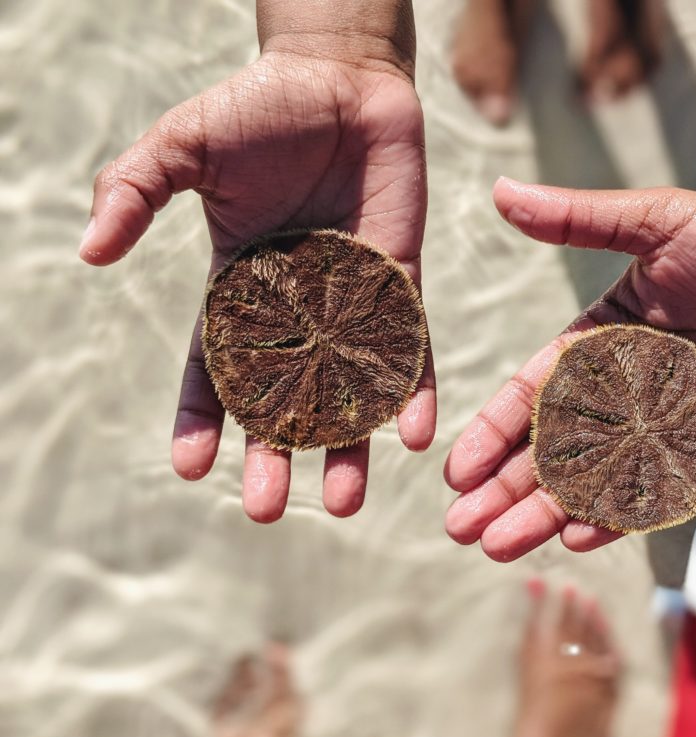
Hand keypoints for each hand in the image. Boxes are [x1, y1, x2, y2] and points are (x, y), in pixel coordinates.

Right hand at [80, 51, 432, 521]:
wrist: (340, 78)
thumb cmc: (257, 108)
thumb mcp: (182, 147)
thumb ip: (134, 191)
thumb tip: (90, 252)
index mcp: (239, 287)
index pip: (216, 366)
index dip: (203, 417)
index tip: (193, 468)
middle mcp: (296, 308)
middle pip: (284, 397)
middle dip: (277, 452)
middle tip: (269, 510)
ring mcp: (352, 300)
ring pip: (351, 387)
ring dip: (350, 444)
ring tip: (348, 500)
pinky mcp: (403, 281)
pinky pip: (412, 345)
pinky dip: (414, 388)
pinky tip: (416, 433)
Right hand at [444, 178, 695, 560]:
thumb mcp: (653, 222)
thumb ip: (578, 220)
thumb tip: (501, 190)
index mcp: (597, 343)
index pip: (531, 396)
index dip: (492, 432)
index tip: (456, 469)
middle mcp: (622, 392)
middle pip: (551, 451)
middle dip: (505, 490)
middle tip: (462, 530)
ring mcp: (664, 426)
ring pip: (594, 479)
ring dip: (547, 513)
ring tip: (499, 545)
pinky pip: (658, 488)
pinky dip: (620, 514)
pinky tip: (580, 536)